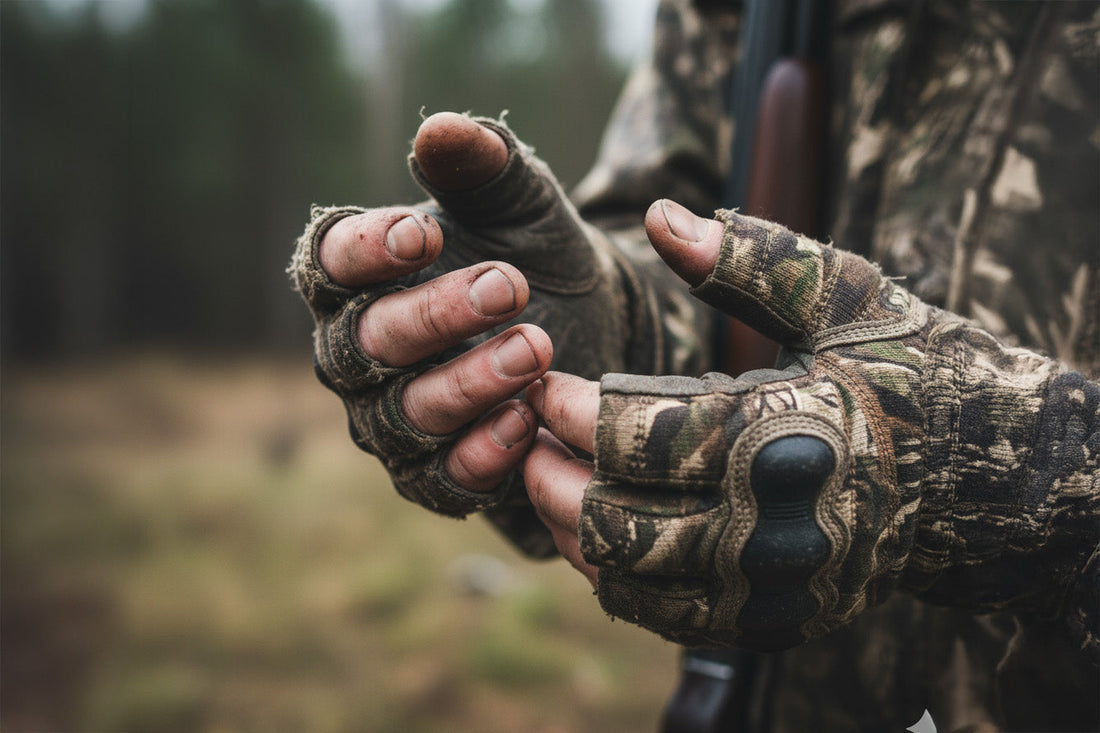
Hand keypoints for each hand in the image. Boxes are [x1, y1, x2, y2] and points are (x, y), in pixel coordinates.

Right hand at [290, 113, 636, 554]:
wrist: (594, 329)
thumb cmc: (537, 254)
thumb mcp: (522, 203)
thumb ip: (482, 166)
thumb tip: (441, 129)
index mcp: (359, 279)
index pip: (329, 264)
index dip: (364, 253)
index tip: (422, 233)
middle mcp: (357, 354)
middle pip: (367, 343)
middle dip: (434, 316)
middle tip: (509, 286)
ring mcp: (389, 420)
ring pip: (404, 413)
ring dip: (467, 384)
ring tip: (534, 350)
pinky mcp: (433, 473)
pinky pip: (438, 477)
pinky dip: (478, 454)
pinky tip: (524, 421)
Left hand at [530, 199, 1094, 652]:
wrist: (988, 475)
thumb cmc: (915, 373)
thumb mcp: (845, 298)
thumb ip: (750, 260)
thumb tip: (659, 215)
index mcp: (792, 434)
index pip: (644, 437)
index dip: (570, 410)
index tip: (540, 380)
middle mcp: (780, 525)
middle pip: (622, 521)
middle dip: (551, 474)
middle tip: (521, 430)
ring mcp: (777, 585)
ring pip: (633, 579)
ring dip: (570, 528)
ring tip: (541, 472)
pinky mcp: (775, 618)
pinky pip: (665, 613)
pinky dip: (613, 574)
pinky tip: (592, 526)